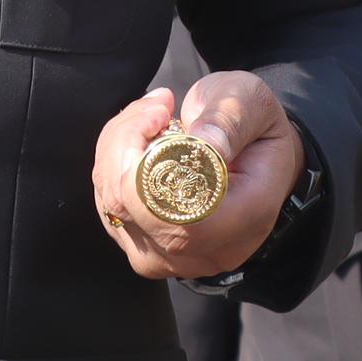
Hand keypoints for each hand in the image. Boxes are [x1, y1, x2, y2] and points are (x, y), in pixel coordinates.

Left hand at [95, 73, 307, 280]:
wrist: (252, 151)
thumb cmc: (254, 126)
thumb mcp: (252, 104)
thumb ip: (229, 120)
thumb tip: (203, 145)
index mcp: (248, 217)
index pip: (181, 218)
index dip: (151, 168)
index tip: (161, 115)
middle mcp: (209, 250)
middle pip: (135, 210)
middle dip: (127, 144)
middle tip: (157, 106)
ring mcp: (173, 256)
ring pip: (113, 204)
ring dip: (118, 147)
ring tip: (154, 115)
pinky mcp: (144, 246)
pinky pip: (107, 204)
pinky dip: (112, 161)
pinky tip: (140, 137)